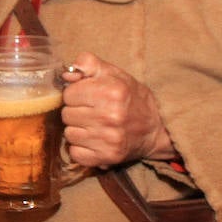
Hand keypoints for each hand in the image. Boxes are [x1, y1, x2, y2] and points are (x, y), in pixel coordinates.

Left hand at [60, 54, 176, 168]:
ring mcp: (108, 139)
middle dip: (76, 111)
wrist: (156, 127)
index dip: (76, 93)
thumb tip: (66, 74)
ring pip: (69, 134)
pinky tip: (93, 140)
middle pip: (67, 114)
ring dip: (78, 130)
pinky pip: (76, 153)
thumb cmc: (131, 97)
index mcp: (111, 92)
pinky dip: (81, 148)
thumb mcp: (114, 73)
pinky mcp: (107, 157)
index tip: (88, 96)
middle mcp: (110, 116)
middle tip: (92, 111)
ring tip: (93, 126)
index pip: (69, 94)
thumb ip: (88, 64)